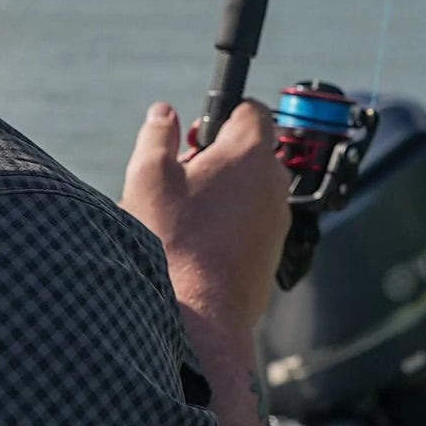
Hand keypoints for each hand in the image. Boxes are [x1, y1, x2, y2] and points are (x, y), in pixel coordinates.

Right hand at [119, 100, 291, 332]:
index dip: (223, 114)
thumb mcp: (149, 175)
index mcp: (249, 154)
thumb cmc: (172, 241)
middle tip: (181, 177)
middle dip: (216, 157)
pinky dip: (229, 223)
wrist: (199, 315)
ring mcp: (277, 221)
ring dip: (221, 192)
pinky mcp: (273, 252)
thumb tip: (164, 113)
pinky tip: (197, 243)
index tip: (197, 133)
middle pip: (248, 152)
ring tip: (184, 216)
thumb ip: (157, 135)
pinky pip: (252, 223)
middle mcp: (273, 184)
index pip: (251, 110)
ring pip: (249, 189)